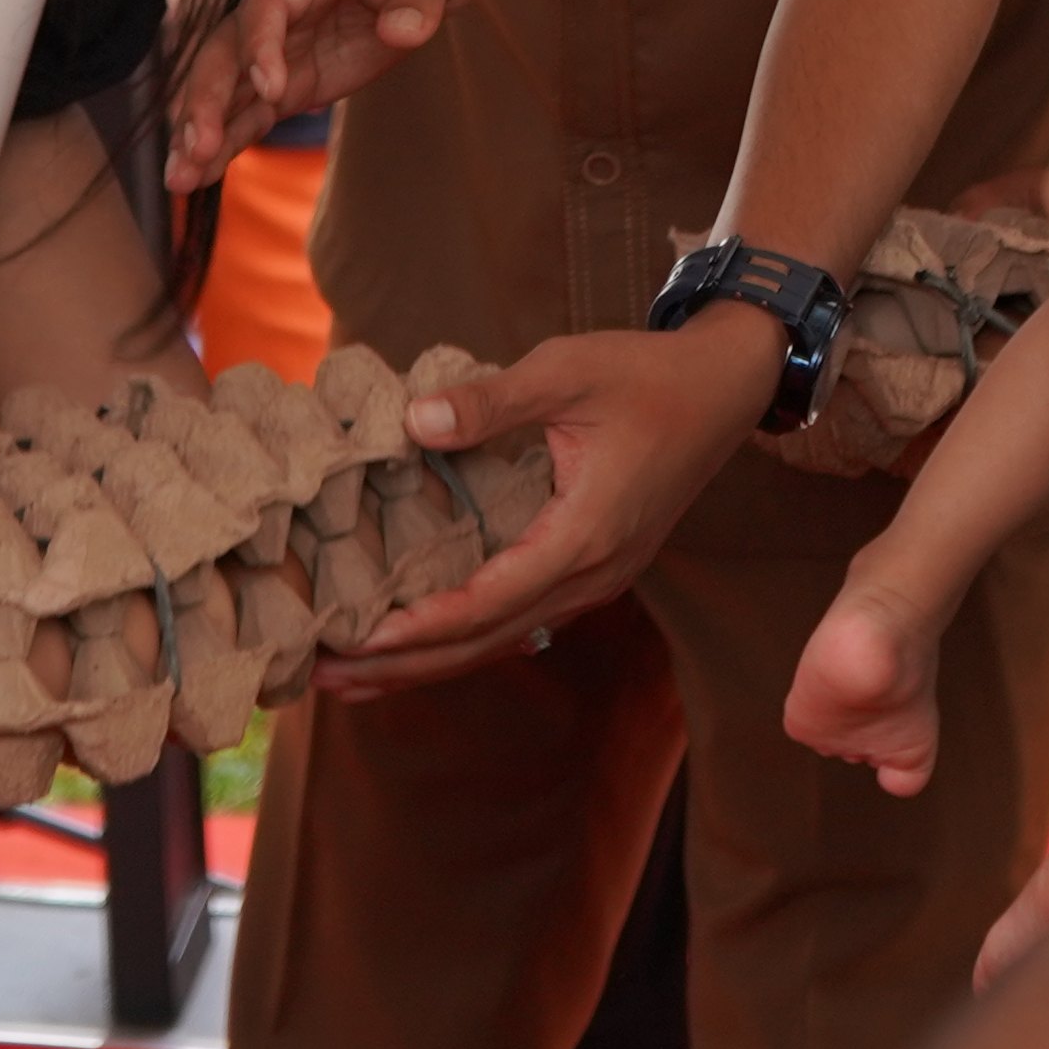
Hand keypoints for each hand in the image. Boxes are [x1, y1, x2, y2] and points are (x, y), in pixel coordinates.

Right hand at [161, 0, 484, 187]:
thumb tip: (401, 31)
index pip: (269, 2)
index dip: (261, 43)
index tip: (270, 88)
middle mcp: (280, 5)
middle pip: (227, 47)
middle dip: (209, 96)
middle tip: (196, 146)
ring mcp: (280, 45)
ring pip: (227, 86)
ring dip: (201, 129)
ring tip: (179, 180)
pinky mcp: (291, 78)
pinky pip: (249, 111)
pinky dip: (225, 143)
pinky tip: (197, 179)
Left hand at [320, 314, 775, 688]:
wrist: (724, 387)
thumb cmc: (647, 376)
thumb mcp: (567, 372)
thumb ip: (489, 401)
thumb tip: (411, 423)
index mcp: (585, 537)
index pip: (487, 602)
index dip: (418, 626)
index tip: (353, 639)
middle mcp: (592, 576)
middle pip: (486, 640)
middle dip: (404, 664)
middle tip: (324, 674)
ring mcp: (598, 580)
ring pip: (503, 639)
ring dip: (429, 661)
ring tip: (354, 676)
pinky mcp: (593, 570)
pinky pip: (521, 619)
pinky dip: (466, 637)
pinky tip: (423, 642)